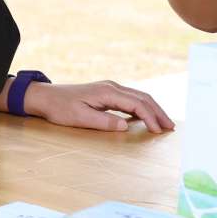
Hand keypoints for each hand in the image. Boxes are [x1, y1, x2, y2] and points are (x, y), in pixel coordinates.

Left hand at [20, 81, 174, 132]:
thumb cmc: (60, 108)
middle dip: (158, 112)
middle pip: (142, 98)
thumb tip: (126, 126)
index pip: (136, 104)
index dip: (150, 117)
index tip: (159, 131)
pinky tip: (146, 118)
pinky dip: (143, 108)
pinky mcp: (107, 93)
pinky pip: (130, 99)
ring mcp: (110, 88)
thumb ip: (104, 122)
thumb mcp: (80, 118)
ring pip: (138, 97)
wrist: (46, 97)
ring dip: (153, 109)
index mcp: (107, 92)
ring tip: (164, 124)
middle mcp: (112, 87)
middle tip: (170, 128)